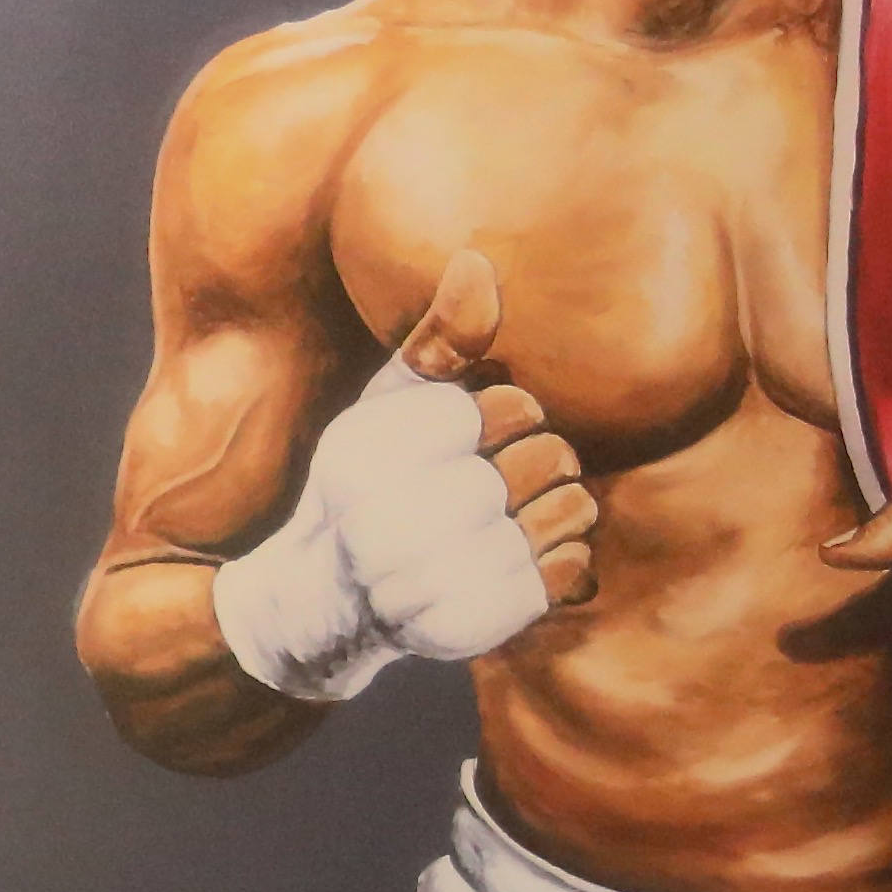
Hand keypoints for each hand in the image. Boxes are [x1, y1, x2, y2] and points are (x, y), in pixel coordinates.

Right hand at [207, 247, 591, 706]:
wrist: (324, 602)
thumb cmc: (369, 485)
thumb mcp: (386, 408)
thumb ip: (438, 340)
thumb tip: (479, 263)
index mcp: (367, 453)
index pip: (504, 404)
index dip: (501, 416)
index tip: (468, 439)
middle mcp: (385, 522)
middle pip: (544, 458)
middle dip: (536, 462)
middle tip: (499, 482)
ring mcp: (426, 583)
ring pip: (567, 513)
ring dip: (556, 511)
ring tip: (513, 520)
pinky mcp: (467, 629)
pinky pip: (567, 573)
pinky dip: (560, 562)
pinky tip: (516, 562)